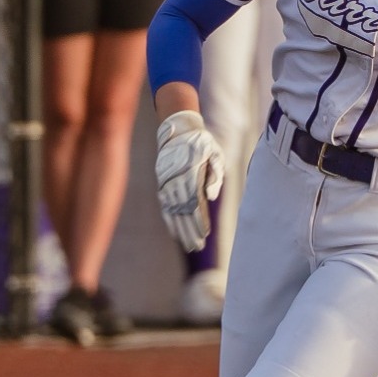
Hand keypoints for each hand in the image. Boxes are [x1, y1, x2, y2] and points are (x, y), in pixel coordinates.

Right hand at [155, 110, 223, 249]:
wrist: (178, 129)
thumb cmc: (202, 143)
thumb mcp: (214, 154)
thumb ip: (215, 176)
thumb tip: (211, 198)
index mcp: (191, 175)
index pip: (195, 204)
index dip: (199, 221)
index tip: (205, 235)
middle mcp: (177, 181)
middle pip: (183, 212)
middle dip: (190, 231)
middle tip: (198, 247)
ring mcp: (167, 183)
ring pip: (173, 211)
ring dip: (180, 230)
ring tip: (188, 245)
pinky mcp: (162, 183)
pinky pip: (165, 206)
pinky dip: (169, 220)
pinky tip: (175, 232)